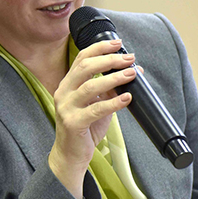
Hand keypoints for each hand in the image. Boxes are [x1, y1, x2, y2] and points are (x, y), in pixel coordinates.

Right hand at [48, 39, 135, 198]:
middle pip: (85, 67)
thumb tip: (133, 72)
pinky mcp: (73, 123)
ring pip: (90, 86)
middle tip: (129, 58)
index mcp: (68, 84)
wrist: (71, 155)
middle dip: (109, 60)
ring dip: (113, 78)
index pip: (81, 58)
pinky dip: (113, 102)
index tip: (118, 43)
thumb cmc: (85, 128)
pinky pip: (95, 110)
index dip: (99, 48)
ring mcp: (66, 108)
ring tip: (131, 73)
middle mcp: (63, 93)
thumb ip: (110, 89)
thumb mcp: (98, 104)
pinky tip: (127, 98)